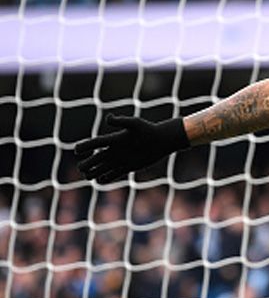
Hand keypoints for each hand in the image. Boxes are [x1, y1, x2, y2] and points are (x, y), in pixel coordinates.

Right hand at [74, 114, 189, 182]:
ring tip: (88, 176)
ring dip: (94, 173)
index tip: (76, 150)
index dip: (85, 146)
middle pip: (95, 158)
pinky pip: (113, 175)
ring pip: (102, 168)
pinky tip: (102, 180)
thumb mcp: (135, 124)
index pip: (95, 143)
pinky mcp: (127, 167)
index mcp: (114, 140)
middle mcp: (114, 150)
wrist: (162, 141)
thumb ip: (121, 121)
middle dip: (87, 164)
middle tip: (82, 168)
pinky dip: (106, 178)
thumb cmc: (149, 130)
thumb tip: (108, 117)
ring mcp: (120, 159)